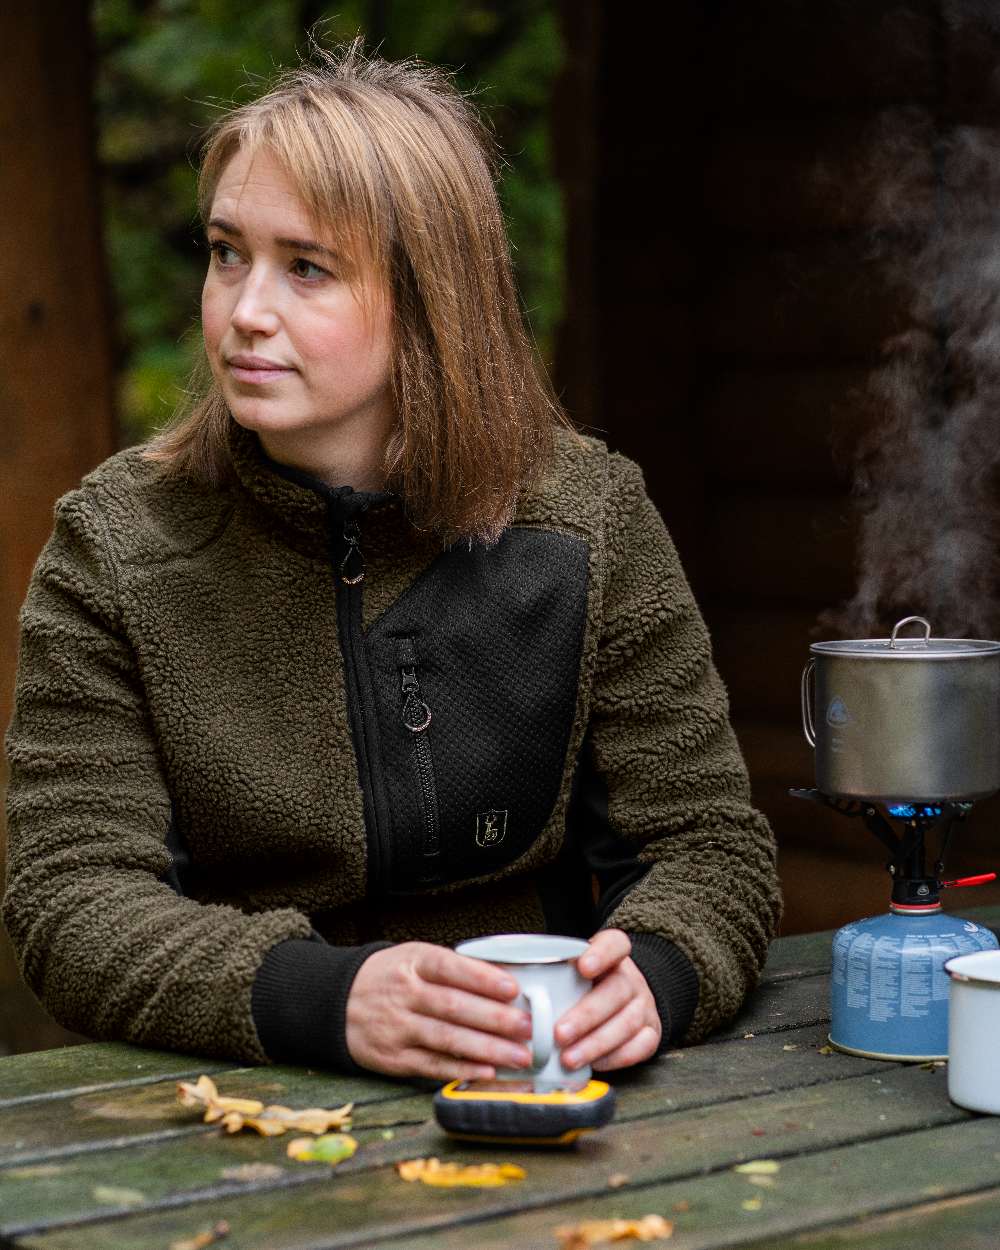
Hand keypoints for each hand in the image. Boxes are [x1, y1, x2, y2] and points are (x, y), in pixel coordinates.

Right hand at [345, 942, 533, 1080]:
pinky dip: (462, 1069)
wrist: (337, 1002)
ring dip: (487, 1049)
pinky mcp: (394, 1058)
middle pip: (453, 1007)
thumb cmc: (389, 977)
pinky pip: (432, 1065)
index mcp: (413, 962)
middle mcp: (404, 994)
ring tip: (519, 1055)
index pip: (450, 967)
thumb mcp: (414, 957)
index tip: (513, 988)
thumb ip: (453, 968)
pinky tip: (487, 1072)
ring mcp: (397, 1027)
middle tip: (527, 1028)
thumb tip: (504, 983)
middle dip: (495, 1019)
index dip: (482, 978)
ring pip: (447, 1039)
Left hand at [554, 929, 661, 1071]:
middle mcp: (631, 978)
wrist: (624, 998)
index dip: (601, 954)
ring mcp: (644, 1005)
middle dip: (586, 1016)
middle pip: (616, 990)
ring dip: (596, 1043)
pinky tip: (594, 1065)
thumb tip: (506, 982)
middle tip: (558, 1033)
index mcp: (612, 955)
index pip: (615, 944)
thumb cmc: (584, 985)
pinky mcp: (652, 1031)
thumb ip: (548, 971)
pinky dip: (616, 1058)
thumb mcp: (571, 967)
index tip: (583, 967)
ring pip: (628, 1022)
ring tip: (568, 1058)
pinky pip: (641, 1046)